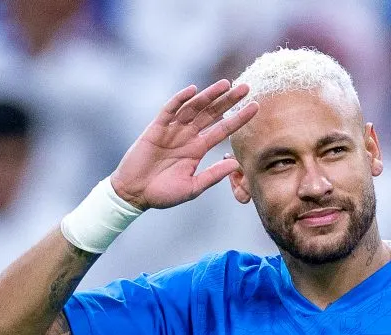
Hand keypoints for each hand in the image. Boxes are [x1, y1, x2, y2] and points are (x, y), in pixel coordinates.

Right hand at [108, 80, 258, 209]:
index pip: (223, 129)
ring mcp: (172, 130)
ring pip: (194, 107)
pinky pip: (169, 110)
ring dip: (209, 95)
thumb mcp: (193, 187)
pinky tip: (193, 90)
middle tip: (246, 87)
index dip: (238, 118)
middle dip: (228, 100)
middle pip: (212, 113)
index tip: (256, 107)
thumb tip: (236, 163)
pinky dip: (180, 99)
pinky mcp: (156, 128)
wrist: (135, 194)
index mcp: (198, 149)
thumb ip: (213, 175)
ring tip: (226, 84)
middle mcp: (187, 136)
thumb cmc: (163, 193)